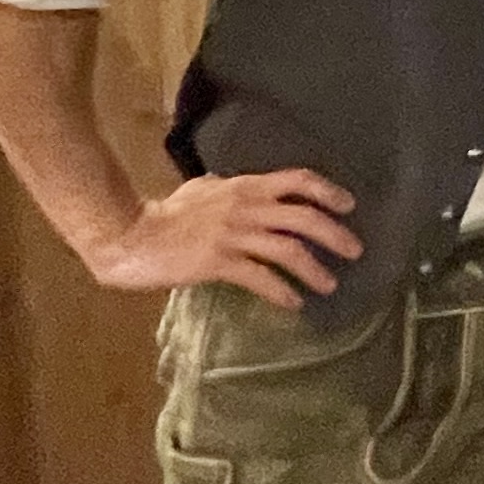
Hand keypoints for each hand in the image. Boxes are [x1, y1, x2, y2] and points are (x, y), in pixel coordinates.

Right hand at [87, 169, 362, 309]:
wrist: (128, 236)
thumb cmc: (163, 214)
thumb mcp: (198, 189)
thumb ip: (221, 186)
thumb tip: (228, 182)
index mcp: (244, 187)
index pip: (297, 180)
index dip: (328, 191)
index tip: (349, 205)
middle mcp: (244, 207)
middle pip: (303, 217)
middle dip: (335, 234)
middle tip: (355, 251)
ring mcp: (231, 234)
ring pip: (288, 249)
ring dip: (314, 269)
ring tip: (329, 285)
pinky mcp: (217, 261)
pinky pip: (260, 277)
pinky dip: (282, 292)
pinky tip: (293, 303)